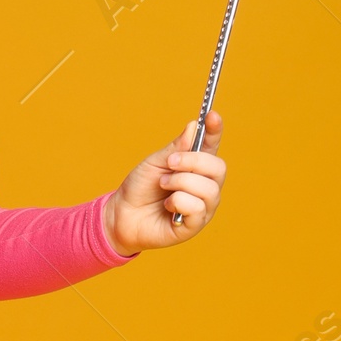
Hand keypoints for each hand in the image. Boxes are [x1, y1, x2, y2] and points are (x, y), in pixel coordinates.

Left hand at [102, 113, 225, 254]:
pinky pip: (197, 208)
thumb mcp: (155, 163)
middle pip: (218, 167)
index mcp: (197, 167)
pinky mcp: (195, 225)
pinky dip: (177, 202)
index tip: (211, 115)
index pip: (212, 145)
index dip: (215, 130)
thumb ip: (175, 148)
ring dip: (180, 183)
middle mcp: (206, 185)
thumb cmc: (140, 188)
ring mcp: (203, 206)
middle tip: (170, 163)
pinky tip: (167, 206)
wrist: (122, 215)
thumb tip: (194, 126)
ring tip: (163, 186)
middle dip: (193, 162)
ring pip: (208, 189)